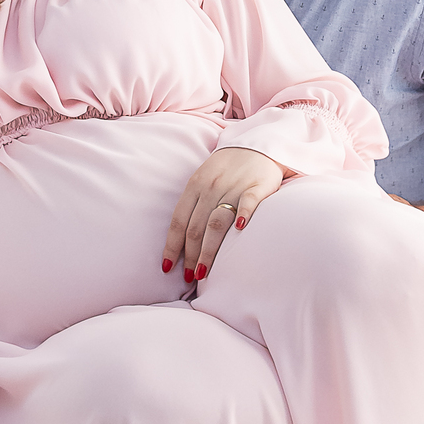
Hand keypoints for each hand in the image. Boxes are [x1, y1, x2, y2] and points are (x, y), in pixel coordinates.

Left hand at [162, 147, 286, 282]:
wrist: (257, 145)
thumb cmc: (227, 168)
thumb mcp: (203, 178)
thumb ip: (193, 205)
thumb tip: (181, 239)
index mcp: (195, 185)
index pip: (178, 220)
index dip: (171, 245)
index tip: (167, 267)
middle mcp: (211, 187)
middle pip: (196, 227)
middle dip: (190, 256)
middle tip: (189, 278)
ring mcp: (234, 187)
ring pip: (217, 222)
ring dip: (208, 250)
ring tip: (203, 272)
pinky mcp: (257, 186)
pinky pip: (248, 201)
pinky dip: (243, 214)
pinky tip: (239, 229)